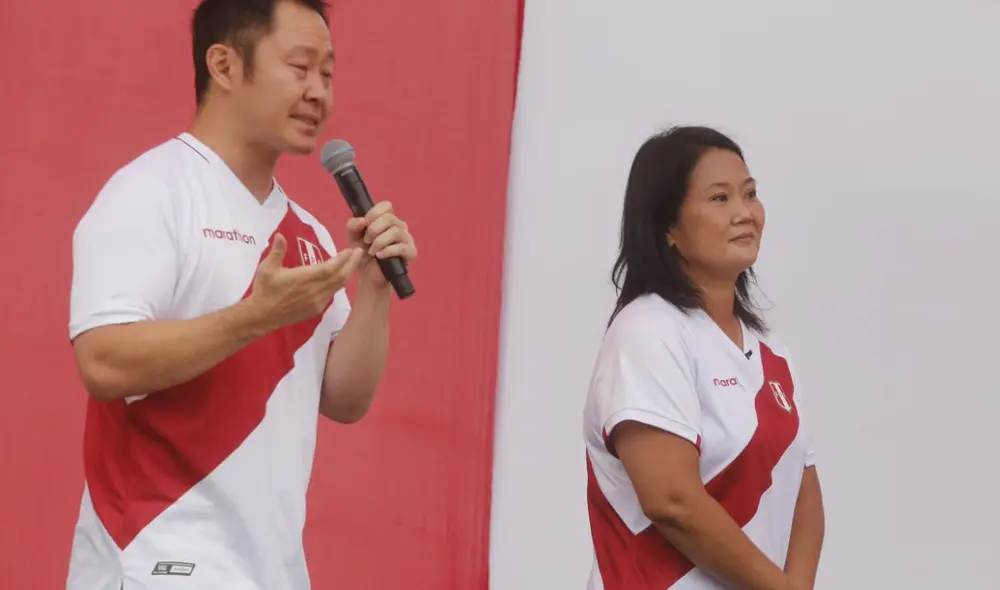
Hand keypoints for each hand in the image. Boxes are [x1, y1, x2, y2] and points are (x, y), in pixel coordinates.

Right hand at [247, 233, 363, 330]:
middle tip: (359, 252)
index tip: (350, 250)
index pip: (330, 267)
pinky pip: (331, 294)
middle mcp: (315, 290)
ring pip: (338, 286)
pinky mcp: (317, 309)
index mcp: (305, 277)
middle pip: (340, 276)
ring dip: (346, 274)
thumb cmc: (265, 289)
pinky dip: (337, 284)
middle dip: (351, 264)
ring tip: (352, 263)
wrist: (262, 315)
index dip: (342, 259)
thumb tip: (280, 235)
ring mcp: (318, 301)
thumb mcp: (267, 267)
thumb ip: (277, 250)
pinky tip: (338, 278)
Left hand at [345, 201, 416, 288]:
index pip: (386, 206)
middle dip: (374, 229)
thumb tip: (362, 221)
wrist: (369, 276)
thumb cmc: (363, 255)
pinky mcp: (411, 252)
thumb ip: (353, 226)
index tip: (365, 225)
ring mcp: (407, 239)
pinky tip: (379, 256)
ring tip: (372, 251)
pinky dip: (388, 251)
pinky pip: (402, 247)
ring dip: (379, 241)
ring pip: (396, 232)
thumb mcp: (353, 238)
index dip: (374, 213)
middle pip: (389, 218)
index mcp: (387, 220)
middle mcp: (399, 226)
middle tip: (366, 241)